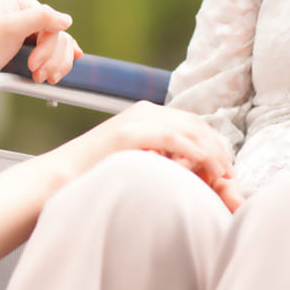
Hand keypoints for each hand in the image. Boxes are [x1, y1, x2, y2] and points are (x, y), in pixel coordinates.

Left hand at [0, 0, 82, 84]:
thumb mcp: (10, 29)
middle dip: (52, 60)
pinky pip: (56, 56)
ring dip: (56, 67)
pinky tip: (55, 75)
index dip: (48, 47)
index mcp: (23, 2)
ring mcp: (31, 33)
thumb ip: (40, 18)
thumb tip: (67, 20)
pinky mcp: (31, 51)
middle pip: (60, 37)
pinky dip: (57, 67)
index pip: (54, 24)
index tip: (32, 64)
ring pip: (62, 48)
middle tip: (38, 75)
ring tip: (42, 79)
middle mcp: (29, 14)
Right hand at [64, 102, 240, 210]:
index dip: (213, 144)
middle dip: (217, 148)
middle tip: (229, 174)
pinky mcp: (128, 133)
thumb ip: (159, 157)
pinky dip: (193, 151)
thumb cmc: (96, 175)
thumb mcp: (135, 159)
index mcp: (146, 114)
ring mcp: (136, 120)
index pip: (192, 123)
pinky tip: (205, 166)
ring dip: (210, 151)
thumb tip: (188, 170)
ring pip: (188, 128)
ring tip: (221, 174)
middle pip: (195, 123)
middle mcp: (144, 111)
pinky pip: (171, 138)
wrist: (60, 177)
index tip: (225, 168)